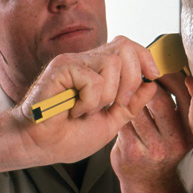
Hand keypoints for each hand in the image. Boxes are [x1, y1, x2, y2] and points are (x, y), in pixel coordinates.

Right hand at [12, 35, 159, 166]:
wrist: (38, 146)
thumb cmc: (68, 136)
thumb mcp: (111, 122)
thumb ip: (131, 104)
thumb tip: (152, 84)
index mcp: (99, 69)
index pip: (129, 46)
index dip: (146, 58)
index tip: (154, 76)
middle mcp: (87, 60)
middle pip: (126, 47)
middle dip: (131, 79)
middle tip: (116, 104)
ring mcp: (73, 61)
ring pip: (112, 64)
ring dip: (107, 95)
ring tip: (88, 110)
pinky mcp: (61, 68)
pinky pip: (93, 79)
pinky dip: (89, 101)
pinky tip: (74, 110)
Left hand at [111, 72, 192, 192]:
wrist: (150, 183)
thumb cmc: (165, 148)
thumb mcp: (184, 131)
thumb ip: (184, 106)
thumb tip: (177, 69)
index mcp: (191, 133)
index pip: (189, 101)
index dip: (179, 82)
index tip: (168, 71)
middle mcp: (176, 142)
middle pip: (159, 100)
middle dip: (149, 83)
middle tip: (143, 75)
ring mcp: (153, 149)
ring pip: (137, 108)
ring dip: (132, 96)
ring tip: (130, 91)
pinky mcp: (131, 152)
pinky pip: (123, 120)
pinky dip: (121, 110)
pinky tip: (121, 108)